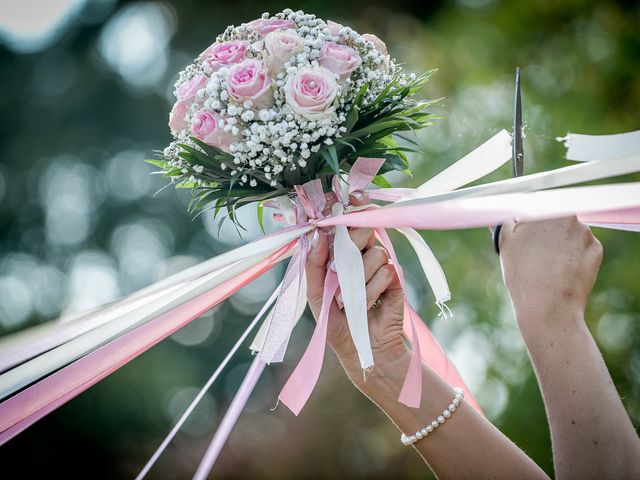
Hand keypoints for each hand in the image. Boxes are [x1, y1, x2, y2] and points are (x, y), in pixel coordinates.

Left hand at [305, 191, 406, 384]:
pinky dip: (374, 290)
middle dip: (352, 248)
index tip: (351, 198)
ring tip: (353, 300)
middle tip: (342, 271)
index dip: (349, 207)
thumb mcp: (316, 293)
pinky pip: (388, 271)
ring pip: (375, 253)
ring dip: (360, 280)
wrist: (360, 349)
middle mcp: (362, 255)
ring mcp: (381, 266)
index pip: (346, 222)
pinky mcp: (396, 280)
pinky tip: (370, 305)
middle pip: (363, 230)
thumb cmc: (335, 322)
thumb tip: (317, 233)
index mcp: (342, 253)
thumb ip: (313, 263)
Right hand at [498, 216, 601, 320]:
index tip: (523, 236)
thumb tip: (507, 220)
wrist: (549, 307)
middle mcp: (568, 217)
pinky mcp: (596, 250)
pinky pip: (581, 248)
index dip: (527, 224)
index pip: (534, 210)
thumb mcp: (506, 246)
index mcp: (545, 211)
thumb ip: (506, 225)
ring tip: (548, 268)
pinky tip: (562, 272)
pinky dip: (573, 257)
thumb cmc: (523, 276)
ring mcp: (585, 233)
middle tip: (534, 253)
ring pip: (568, 234)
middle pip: (554, 220)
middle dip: (545, 233)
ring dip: (560, 244)